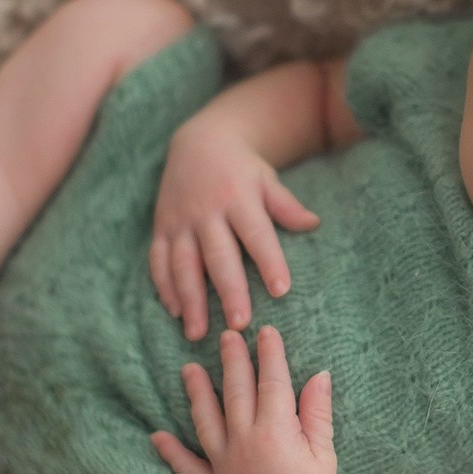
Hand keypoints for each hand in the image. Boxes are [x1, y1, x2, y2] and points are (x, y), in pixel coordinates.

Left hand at [148, 325, 339, 473]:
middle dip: (232, 360)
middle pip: (236, 392)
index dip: (270, 354)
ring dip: (196, 393)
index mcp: (275, 431)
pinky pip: (188, 468)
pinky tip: (157, 436)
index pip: (271, 381)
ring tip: (188, 369)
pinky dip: (171, 452)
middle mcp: (244, 443)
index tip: (266, 331)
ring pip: (206, 421)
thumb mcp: (323, 451)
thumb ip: (316, 411)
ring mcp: (225, 466)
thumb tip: (319, 374)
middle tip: (227, 336)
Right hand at [151, 122, 320, 340]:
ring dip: (190, 299)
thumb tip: (314, 224)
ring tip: (198, 332)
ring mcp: (180, 220)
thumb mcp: (266, 179)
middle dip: (228, 291)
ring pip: (183, 264)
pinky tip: (174, 311)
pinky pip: (158, 259)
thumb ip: (286, 205)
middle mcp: (206, 211)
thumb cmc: (241, 168)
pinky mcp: (161, 227)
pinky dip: (164, 286)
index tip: (281, 290)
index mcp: (238, 198)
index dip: (269, 261)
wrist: (197, 141)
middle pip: (218, 256)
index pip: (256, 234)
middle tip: (239, 324)